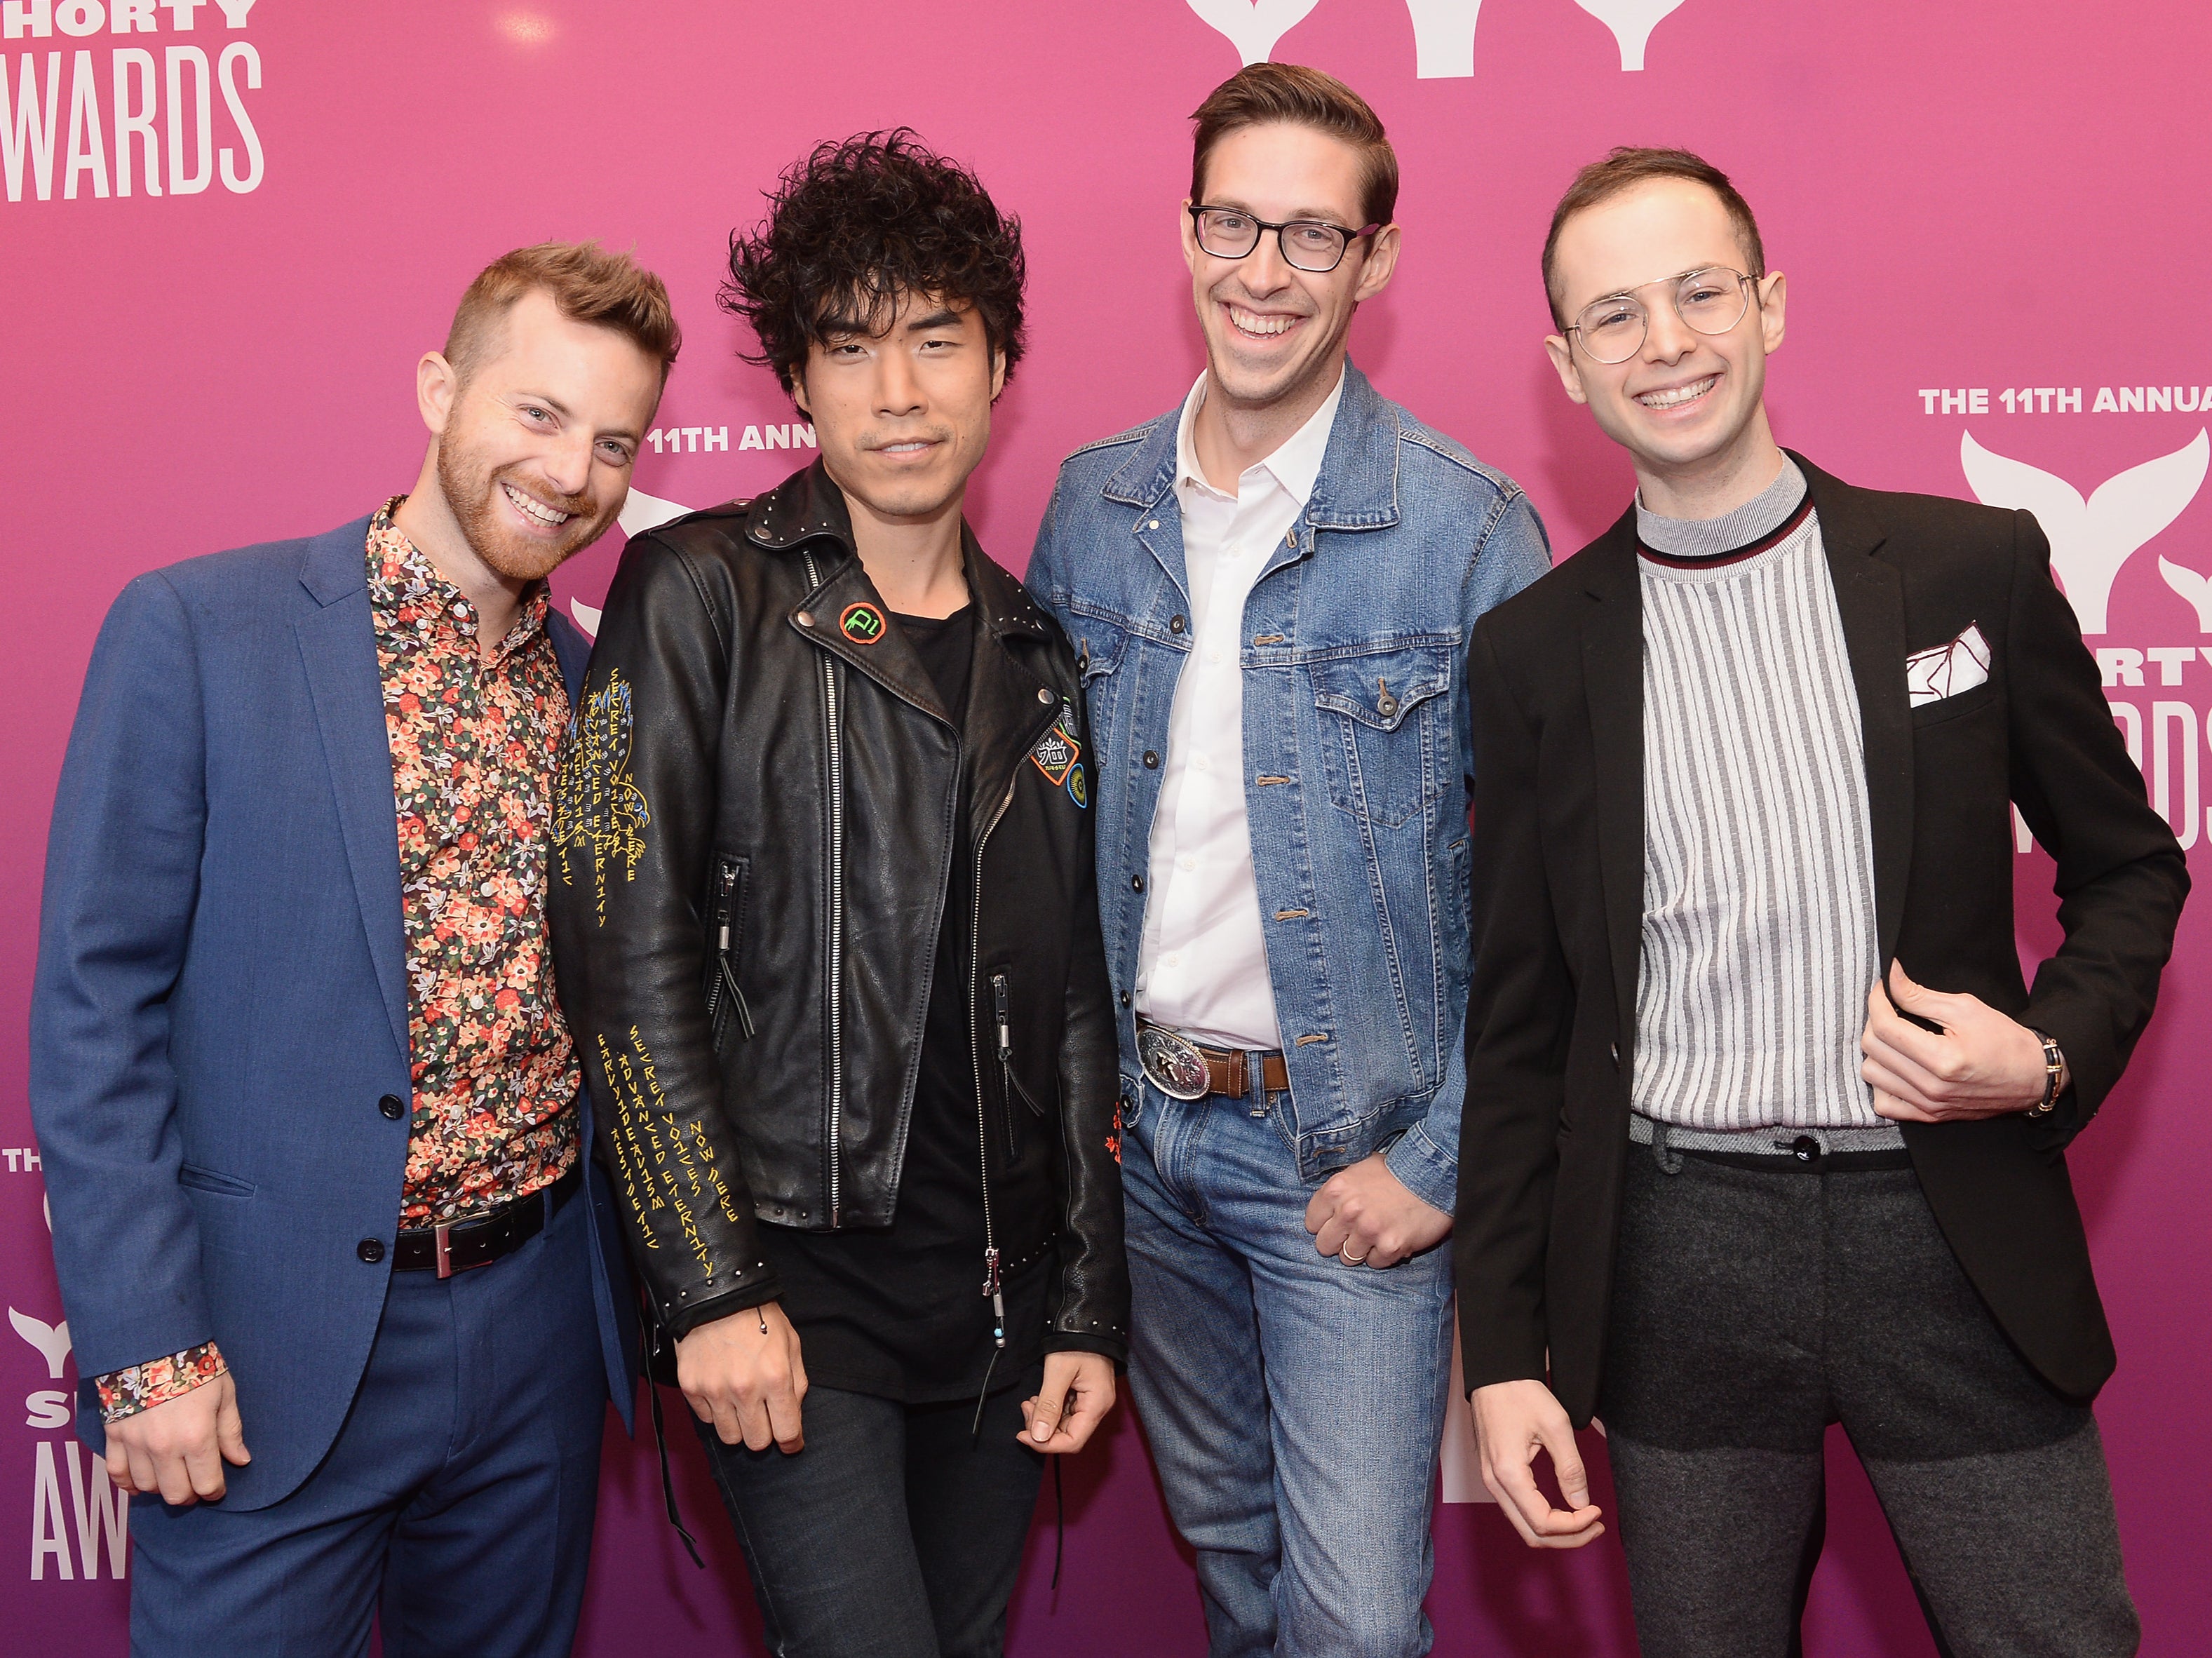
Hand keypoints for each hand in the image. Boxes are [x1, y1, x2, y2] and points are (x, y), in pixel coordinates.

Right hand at [105, 1370, 248, 1505]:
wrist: (152, 1343)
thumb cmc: (194, 1365)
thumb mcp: (224, 1394)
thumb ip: (230, 1431)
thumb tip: (241, 1460)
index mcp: (196, 1437)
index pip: (206, 1484)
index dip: (215, 1491)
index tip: (218, 1487)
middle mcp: (164, 1447)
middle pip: (175, 1494)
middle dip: (190, 1495)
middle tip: (196, 1486)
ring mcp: (136, 1444)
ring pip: (147, 1487)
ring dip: (162, 1488)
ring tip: (173, 1477)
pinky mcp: (114, 1436)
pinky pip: (116, 1474)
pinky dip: (128, 1483)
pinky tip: (141, 1481)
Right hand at [677, 1301, 807, 1452]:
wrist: (716, 1295)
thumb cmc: (759, 1317)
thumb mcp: (791, 1344)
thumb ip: (797, 1383)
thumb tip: (793, 1415)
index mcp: (775, 1379)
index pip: (786, 1433)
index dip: (791, 1442)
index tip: (790, 1442)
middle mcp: (745, 1390)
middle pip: (757, 1442)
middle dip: (765, 1434)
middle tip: (764, 1418)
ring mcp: (715, 1391)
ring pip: (730, 1437)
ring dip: (739, 1426)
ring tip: (741, 1405)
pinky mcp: (692, 1388)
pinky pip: (707, 1419)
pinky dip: (716, 1411)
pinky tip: (722, 1390)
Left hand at [1018, 1351, 1117, 1453]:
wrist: (1087, 1322)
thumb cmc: (1076, 1343)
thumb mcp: (1058, 1372)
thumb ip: (1049, 1406)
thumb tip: (1039, 1437)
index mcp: (1096, 1405)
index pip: (1073, 1441)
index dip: (1047, 1444)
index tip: (1024, 1436)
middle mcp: (1097, 1407)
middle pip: (1068, 1434)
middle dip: (1042, 1428)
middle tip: (1026, 1409)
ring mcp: (1091, 1401)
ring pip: (1064, 1424)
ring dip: (1044, 1418)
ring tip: (1030, 1402)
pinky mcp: (1083, 1395)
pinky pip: (1065, 1412)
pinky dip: (1049, 1409)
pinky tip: (1038, 1399)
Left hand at [1303, 1152, 1451, 1267]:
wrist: (1434, 1176)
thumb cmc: (1396, 1171)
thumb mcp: (1360, 1170)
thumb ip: (1341, 1191)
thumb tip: (1327, 1211)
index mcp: (1336, 1189)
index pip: (1311, 1222)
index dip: (1324, 1224)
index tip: (1336, 1223)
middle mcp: (1348, 1211)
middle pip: (1324, 1245)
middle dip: (1338, 1241)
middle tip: (1354, 1234)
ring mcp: (1369, 1231)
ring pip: (1348, 1258)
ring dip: (1361, 1250)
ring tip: (1375, 1235)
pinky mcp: (1390, 1247)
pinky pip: (1375, 1263)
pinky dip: (1382, 1254)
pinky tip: (1391, 1238)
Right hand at [1471, 1379, 1604, 1548]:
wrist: (1494, 1374)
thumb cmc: (1521, 1393)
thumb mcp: (1555, 1426)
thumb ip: (1571, 1468)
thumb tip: (1581, 1504)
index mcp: (1509, 1473)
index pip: (1544, 1522)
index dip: (1575, 1526)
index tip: (1597, 1511)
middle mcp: (1494, 1483)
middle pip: (1531, 1534)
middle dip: (1568, 1538)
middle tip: (1597, 1526)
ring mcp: (1491, 1480)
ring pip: (1523, 1525)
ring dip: (1556, 1531)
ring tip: (1585, 1520)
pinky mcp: (1494, 1475)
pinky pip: (1517, 1510)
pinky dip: (1542, 1518)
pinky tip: (1563, 1508)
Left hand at [1861, 962, 2057, 1122]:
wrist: (2032, 1076)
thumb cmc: (2003, 1039)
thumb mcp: (1965, 1008)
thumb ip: (1920, 996)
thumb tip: (1891, 976)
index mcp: (1943, 1059)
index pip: (1886, 1027)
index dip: (1877, 1002)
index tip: (1882, 989)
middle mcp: (1931, 1087)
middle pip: (1873, 1049)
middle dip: (1875, 1021)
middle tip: (1890, 1010)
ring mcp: (1928, 1105)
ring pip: (1871, 1075)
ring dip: (1875, 1051)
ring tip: (1894, 1037)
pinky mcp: (1929, 1116)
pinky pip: (1883, 1104)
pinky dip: (1881, 1083)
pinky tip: (1895, 1067)